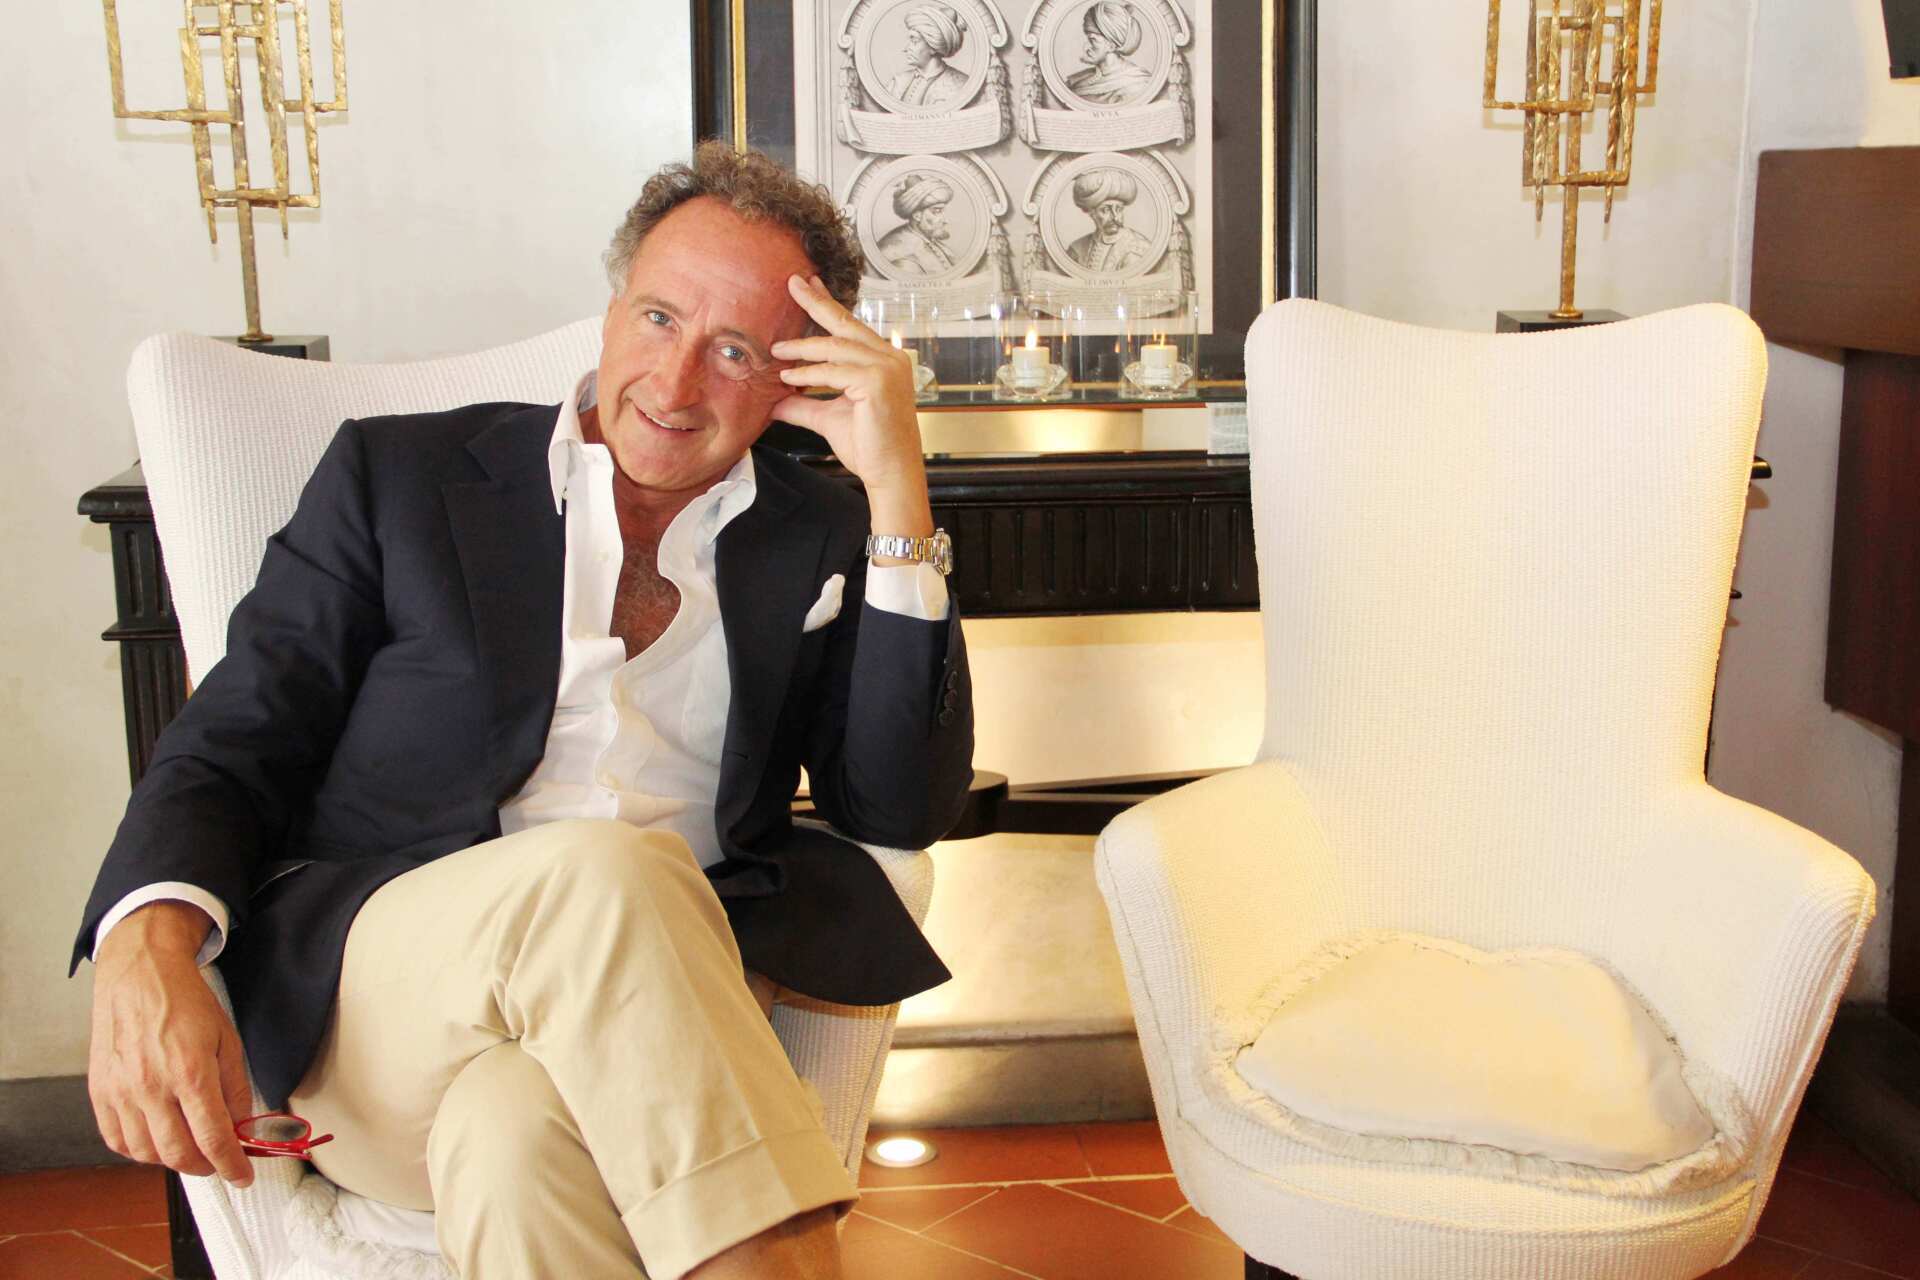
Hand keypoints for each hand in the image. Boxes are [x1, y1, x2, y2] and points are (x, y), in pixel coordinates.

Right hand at [89, 902, 253, 1184]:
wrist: (140, 975)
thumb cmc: (185, 1002)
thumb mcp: (227, 1039)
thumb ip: (235, 1088)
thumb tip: (241, 1127)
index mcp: (190, 1072)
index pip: (214, 1138)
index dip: (232, 1165)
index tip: (243, 1176)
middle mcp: (150, 1087)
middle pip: (178, 1154)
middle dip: (205, 1167)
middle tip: (219, 1162)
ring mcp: (120, 1092)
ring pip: (146, 1153)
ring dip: (172, 1160)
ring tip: (190, 1146)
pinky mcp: (99, 1092)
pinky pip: (117, 1140)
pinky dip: (139, 1150)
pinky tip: (157, 1138)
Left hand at [770, 275, 931, 517]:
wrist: (891, 473)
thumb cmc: (869, 447)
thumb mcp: (829, 418)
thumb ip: (804, 404)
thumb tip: (775, 400)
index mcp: (885, 360)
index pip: (851, 326)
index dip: (828, 305)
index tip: (809, 285)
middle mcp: (891, 358)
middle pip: (845, 324)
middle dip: (816, 302)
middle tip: (793, 283)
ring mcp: (887, 368)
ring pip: (836, 348)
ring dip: (802, 348)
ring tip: (776, 350)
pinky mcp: (878, 382)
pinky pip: (834, 371)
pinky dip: (808, 373)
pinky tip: (788, 377)